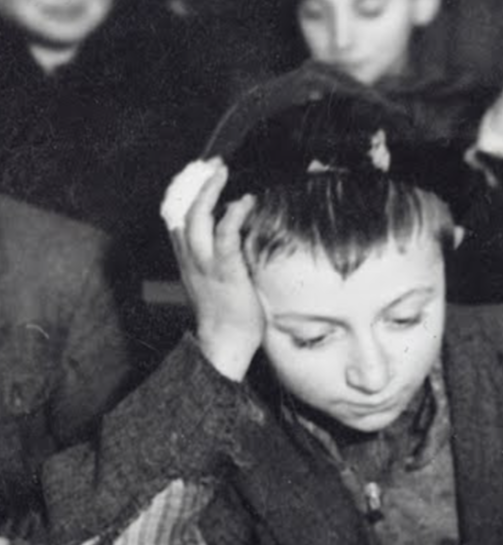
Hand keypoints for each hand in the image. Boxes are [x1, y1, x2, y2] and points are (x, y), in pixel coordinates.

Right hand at [161, 158, 260, 381]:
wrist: (224, 342)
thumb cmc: (228, 312)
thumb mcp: (215, 279)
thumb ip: (218, 256)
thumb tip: (236, 233)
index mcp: (186, 258)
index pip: (176, 216)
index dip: (183, 191)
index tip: (196, 171)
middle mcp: (190, 257)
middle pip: (182, 210)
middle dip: (194, 182)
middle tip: (213, 163)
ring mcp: (206, 264)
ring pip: (196, 218)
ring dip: (209, 191)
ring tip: (223, 172)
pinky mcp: (225, 271)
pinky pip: (225, 237)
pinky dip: (233, 216)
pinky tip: (244, 202)